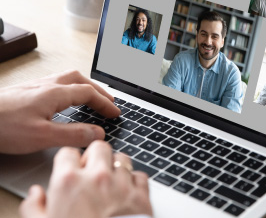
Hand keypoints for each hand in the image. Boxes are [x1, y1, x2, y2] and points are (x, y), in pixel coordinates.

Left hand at [0, 70, 119, 153]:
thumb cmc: (2, 126)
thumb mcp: (42, 136)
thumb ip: (73, 134)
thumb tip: (97, 133)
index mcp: (55, 93)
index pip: (89, 93)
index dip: (105, 103)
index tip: (115, 113)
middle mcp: (46, 85)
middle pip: (80, 79)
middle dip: (98, 90)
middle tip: (108, 101)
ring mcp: (34, 86)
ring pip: (67, 78)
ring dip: (84, 86)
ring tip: (91, 97)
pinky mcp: (25, 91)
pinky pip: (55, 82)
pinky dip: (69, 88)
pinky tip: (63, 99)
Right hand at [20, 141, 152, 217]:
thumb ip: (34, 208)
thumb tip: (36, 194)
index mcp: (69, 182)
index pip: (67, 152)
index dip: (68, 160)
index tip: (69, 168)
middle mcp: (97, 177)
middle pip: (99, 147)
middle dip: (95, 156)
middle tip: (91, 172)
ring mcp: (122, 184)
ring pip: (122, 158)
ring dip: (116, 167)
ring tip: (110, 183)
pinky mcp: (141, 195)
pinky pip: (140, 176)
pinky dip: (135, 182)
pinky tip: (127, 194)